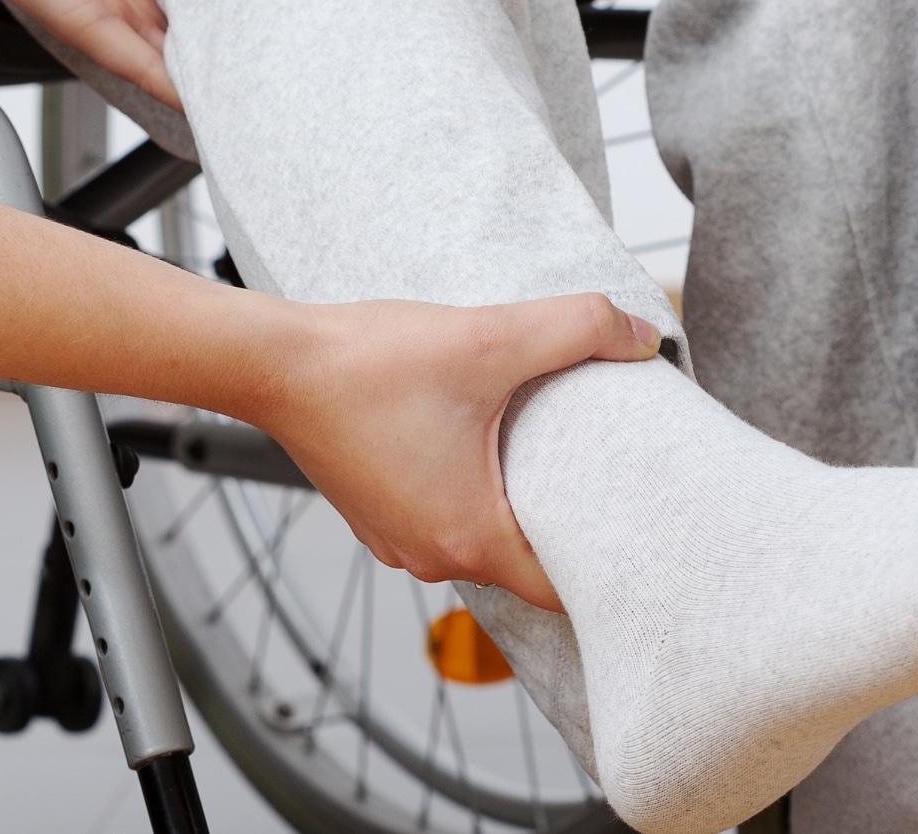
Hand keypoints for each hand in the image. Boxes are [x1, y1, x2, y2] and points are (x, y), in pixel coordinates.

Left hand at [0, 0, 257, 108]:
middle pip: (207, 10)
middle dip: (253, 21)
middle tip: (314, 24)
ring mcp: (119, 8)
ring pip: (185, 49)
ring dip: (225, 68)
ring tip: (282, 82)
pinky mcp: (94, 23)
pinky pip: (146, 65)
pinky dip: (180, 89)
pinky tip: (217, 111)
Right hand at [273, 294, 663, 612]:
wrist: (275, 361)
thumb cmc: (367, 364)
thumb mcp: (493, 336)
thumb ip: (579, 329)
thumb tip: (642, 337)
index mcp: (467, 539)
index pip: (563, 589)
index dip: (609, 560)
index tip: (637, 523)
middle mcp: (429, 556)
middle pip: (525, 561)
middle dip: (566, 520)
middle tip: (604, 471)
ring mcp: (397, 538)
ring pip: (482, 536)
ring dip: (513, 499)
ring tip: (544, 447)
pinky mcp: (377, 511)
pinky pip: (443, 514)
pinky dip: (470, 487)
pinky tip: (482, 438)